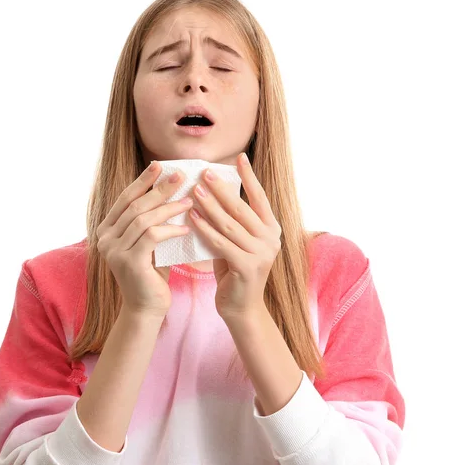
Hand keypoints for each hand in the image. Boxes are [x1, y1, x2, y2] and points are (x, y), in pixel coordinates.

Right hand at [97, 162, 193, 317]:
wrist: (147, 308)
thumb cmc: (152, 273)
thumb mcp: (149, 242)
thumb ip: (151, 220)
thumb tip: (171, 189)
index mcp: (106, 230)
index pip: (125, 199)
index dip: (142, 181)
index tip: (159, 166)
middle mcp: (105, 239)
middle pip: (135, 205)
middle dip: (159, 189)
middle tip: (180, 177)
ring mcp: (114, 251)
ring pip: (143, 219)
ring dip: (169, 207)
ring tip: (189, 201)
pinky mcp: (129, 263)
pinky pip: (152, 236)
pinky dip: (170, 229)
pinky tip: (185, 227)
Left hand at [188, 153, 281, 319]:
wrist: (240, 307)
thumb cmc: (235, 270)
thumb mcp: (238, 241)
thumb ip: (233, 221)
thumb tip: (213, 190)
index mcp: (272, 228)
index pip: (260, 197)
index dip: (249, 177)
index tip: (239, 157)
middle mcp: (271, 239)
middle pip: (242, 208)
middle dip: (222, 188)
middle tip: (204, 173)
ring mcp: (261, 254)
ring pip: (230, 224)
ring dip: (210, 206)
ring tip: (194, 190)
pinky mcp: (247, 267)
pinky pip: (221, 243)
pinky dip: (205, 229)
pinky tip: (192, 218)